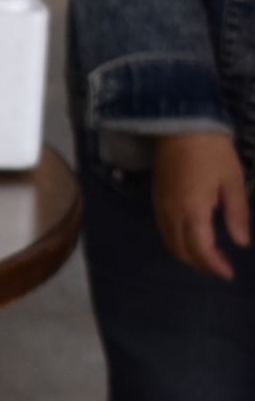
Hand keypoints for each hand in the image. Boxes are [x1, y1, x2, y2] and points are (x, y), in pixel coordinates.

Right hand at [153, 130, 250, 278]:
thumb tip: (242, 242)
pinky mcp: (158, 202)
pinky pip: (165, 232)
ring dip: (188, 256)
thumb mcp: (234, 180)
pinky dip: (179, 244)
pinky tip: (193, 240)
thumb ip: (237, 213)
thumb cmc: (212, 151)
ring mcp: (161, 209)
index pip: (201, 248)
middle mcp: (172, 214)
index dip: (215, 265)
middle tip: (221, 269)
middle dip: (201, 265)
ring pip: (171, 244)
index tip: (230, 273)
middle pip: (182, 251)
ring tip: (208, 258)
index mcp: (193, 210)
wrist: (180, 127)